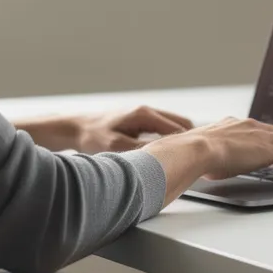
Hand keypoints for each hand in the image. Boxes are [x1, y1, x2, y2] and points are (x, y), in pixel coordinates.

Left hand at [72, 106, 194, 153]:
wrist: (76, 128)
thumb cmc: (93, 136)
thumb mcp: (117, 146)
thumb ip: (142, 150)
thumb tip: (163, 156)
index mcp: (145, 114)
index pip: (178, 128)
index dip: (189, 145)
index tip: (196, 159)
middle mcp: (147, 111)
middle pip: (181, 124)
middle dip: (189, 141)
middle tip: (194, 161)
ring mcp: (144, 115)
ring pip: (173, 126)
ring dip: (179, 141)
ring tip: (184, 160)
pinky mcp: (140, 122)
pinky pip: (163, 129)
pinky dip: (169, 140)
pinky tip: (168, 155)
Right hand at [146, 117, 272, 182]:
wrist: (195, 149)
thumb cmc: (192, 153)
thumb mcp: (201, 151)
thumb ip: (205, 155)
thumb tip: (199, 167)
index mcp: (233, 124)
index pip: (258, 128)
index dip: (267, 141)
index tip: (268, 154)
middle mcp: (250, 125)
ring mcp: (261, 136)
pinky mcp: (269, 149)